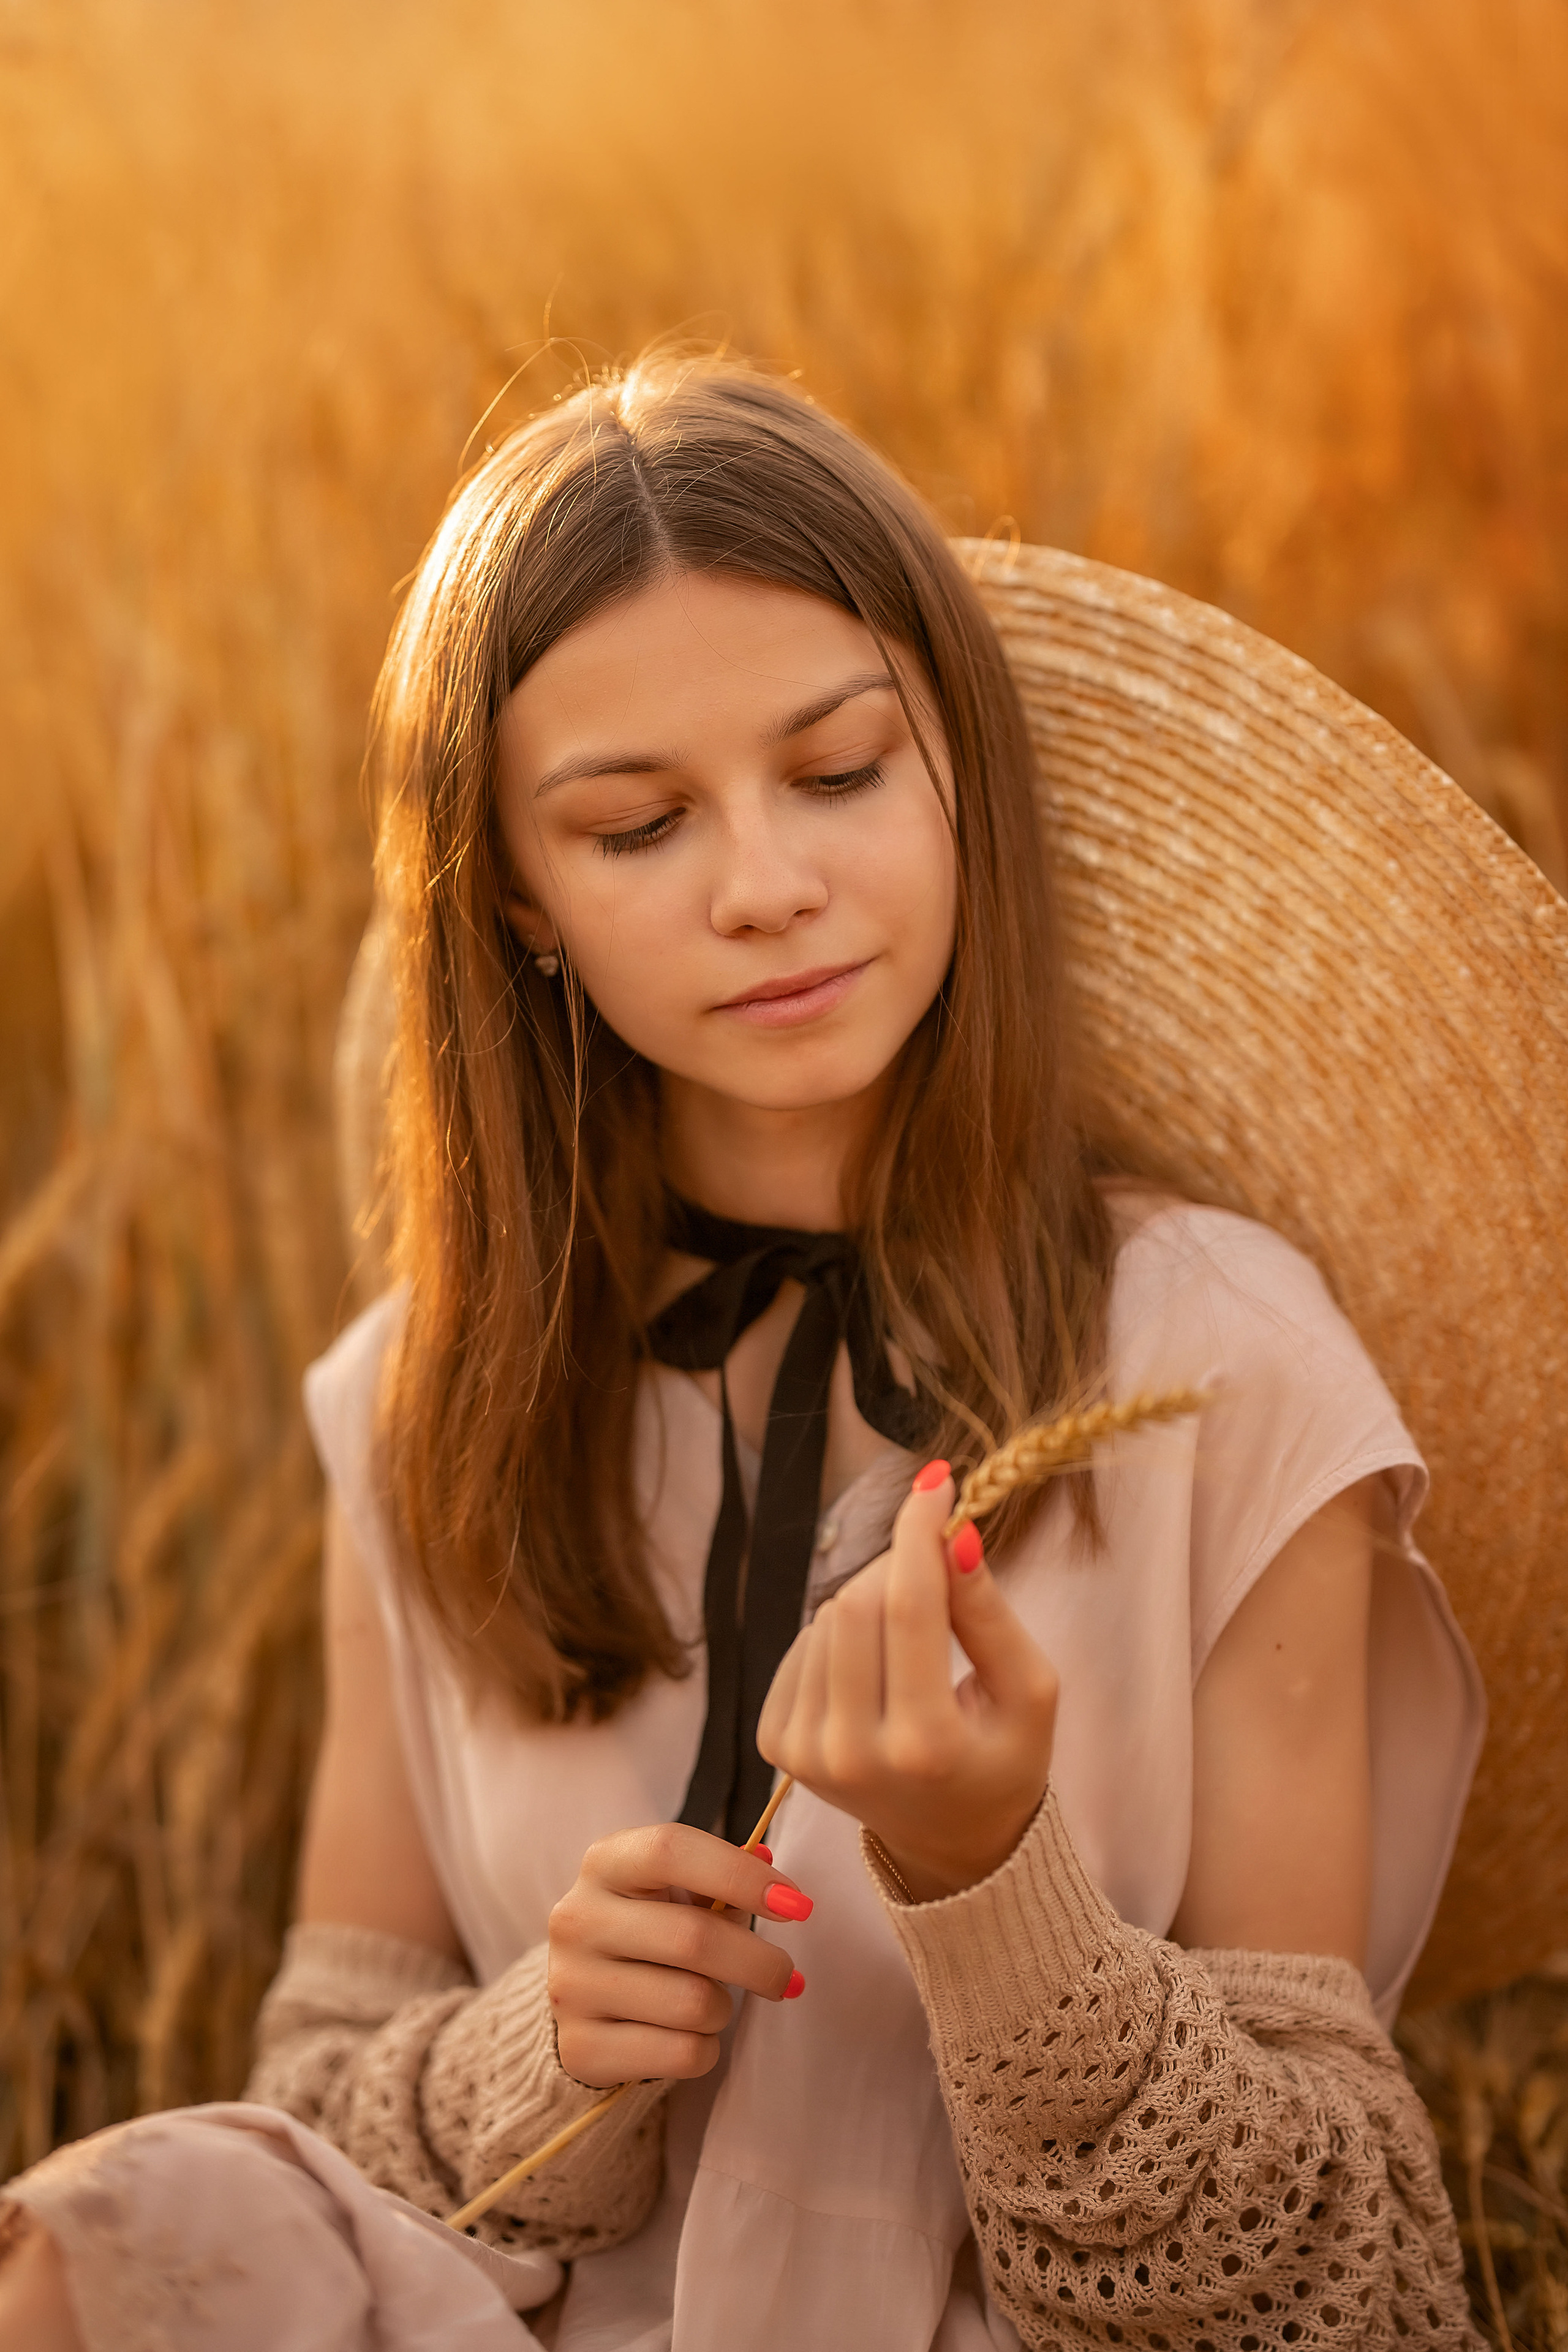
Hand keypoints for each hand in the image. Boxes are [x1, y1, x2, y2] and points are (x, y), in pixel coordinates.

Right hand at [547, 1824, 811, 2086]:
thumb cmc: (650, 1931)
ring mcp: (572, 1986)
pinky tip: (690, 2036)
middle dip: (760, 1963)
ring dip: (724, 2008)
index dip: (741, 1875)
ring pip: (693, 2004)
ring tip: (713, 2003)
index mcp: (604, 1864)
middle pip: (694, 1938)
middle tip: (788, 1976)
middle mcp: (578, 1919)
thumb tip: (767, 1858)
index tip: (797, 1904)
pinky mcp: (581, 2048)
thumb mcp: (673, 1891)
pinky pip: (681, 2054)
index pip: (671, 1850)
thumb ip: (722, 1874)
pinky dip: (705, 2049)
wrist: (583, 2000)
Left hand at [757, 1463, 1057, 1900]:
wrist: (952, 1843)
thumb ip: (991, 1615)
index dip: (919, 1531)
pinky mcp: (778, 1747)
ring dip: (871, 1601)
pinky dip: (839, 1636)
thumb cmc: (1003, 1758)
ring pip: (825, 1618)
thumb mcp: (1030, 1692)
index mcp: (925, 1745)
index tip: (935, 1482)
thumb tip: (955, 1536)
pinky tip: (874, 1667)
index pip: (909, 1608)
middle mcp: (852, 1754)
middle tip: (937, 1572)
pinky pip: (801, 1645)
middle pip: (857, 1602)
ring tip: (912, 1640)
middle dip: (898, 1565)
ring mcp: (805, 1755)